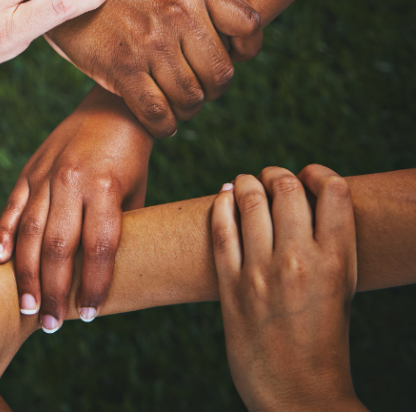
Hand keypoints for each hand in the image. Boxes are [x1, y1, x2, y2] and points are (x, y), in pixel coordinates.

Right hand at [0, 86, 151, 331]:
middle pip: (59, 247)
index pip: (98, 248)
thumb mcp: (137, 192)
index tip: (89, 314)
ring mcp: (46, 175)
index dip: (93, 285)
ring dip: (27, 274)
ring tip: (27, 306)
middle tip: (50, 323)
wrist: (114, 107)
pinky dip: (3, 234)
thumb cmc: (132, 157)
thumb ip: (118, 228)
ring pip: (31, 232)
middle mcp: (72, 182)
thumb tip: (105, 276)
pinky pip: (13, 207)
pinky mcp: (29, 170)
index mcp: (106, 188)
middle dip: (53, 290)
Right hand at [46, 0, 261, 137]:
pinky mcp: (122, 69)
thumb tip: (236, 50)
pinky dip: (164, 127)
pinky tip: (160, 123)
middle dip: (212, 90)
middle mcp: (176, 16)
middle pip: (220, 74)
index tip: (232, 55)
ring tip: (176, 106)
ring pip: (191, 98)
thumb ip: (201, 8)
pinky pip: (157, 113)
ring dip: (187, 110)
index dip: (246, 49)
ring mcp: (150, 44)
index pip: (249, 25)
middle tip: (196, 90)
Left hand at [212, 166, 364, 411]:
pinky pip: (220, 229)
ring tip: (246, 182)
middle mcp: (299, 260)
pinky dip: (220, 205)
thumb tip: (308, 202)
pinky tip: (223, 198)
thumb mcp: (344, 289)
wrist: (300, 392)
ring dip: (246, 182)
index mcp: (337, 260)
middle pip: (286, 188)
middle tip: (271, 176)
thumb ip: (330, 247)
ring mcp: (261, 271)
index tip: (309, 174)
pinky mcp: (231, 285)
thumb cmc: (326, 339)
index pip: (332, 190)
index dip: (318, 173)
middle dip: (277, 174)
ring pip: (249, 201)